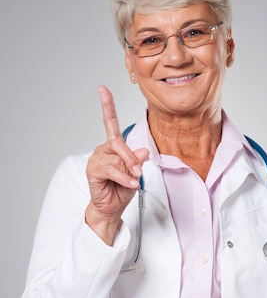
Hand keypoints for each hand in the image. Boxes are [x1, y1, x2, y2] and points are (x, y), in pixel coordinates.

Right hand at [85, 85, 148, 243]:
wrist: (111, 208)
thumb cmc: (121, 189)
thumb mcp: (135, 172)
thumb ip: (138, 160)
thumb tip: (142, 151)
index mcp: (113, 147)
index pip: (109, 122)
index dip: (107, 105)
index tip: (102, 89)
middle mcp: (103, 150)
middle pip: (118, 143)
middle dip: (131, 158)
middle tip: (138, 171)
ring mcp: (96, 159)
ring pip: (116, 158)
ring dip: (129, 171)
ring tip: (132, 181)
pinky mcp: (93, 170)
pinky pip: (112, 170)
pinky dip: (124, 178)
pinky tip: (129, 184)